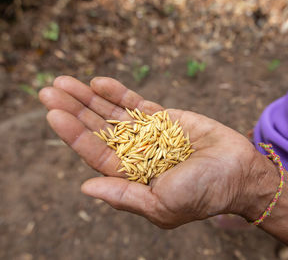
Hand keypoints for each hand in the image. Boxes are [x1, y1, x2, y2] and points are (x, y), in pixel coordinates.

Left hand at [39, 76, 271, 227]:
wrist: (239, 172)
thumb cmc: (203, 194)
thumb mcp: (162, 205)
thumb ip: (125, 196)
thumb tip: (85, 188)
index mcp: (130, 177)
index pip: (95, 153)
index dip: (73, 134)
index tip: (53, 114)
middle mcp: (134, 154)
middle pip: (97, 129)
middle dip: (73, 110)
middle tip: (47, 92)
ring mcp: (147, 133)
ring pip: (112, 113)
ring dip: (88, 97)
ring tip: (63, 82)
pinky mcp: (163, 117)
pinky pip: (136, 104)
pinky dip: (118, 93)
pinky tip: (99, 83)